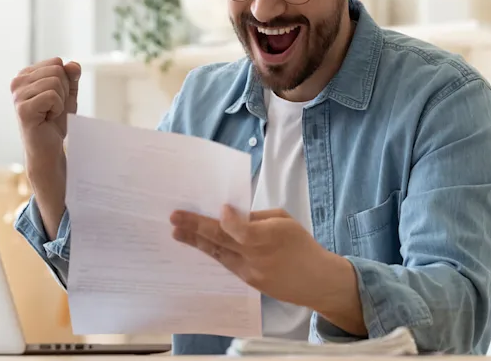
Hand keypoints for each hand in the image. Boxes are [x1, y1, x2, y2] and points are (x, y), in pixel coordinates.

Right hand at [10, 57, 80, 160]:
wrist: (50, 146)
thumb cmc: (55, 120)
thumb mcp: (67, 94)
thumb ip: (71, 76)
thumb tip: (73, 65)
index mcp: (25, 75)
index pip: (57, 62)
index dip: (64, 81)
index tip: (55, 98)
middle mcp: (17, 82)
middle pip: (57, 70)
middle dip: (63, 91)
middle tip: (53, 108)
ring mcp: (18, 95)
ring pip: (55, 82)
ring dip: (60, 101)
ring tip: (49, 113)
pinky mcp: (23, 109)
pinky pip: (52, 96)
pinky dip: (57, 108)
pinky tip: (48, 118)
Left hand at [170, 205, 342, 308]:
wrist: (315, 281)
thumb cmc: (301, 244)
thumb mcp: (286, 222)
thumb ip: (258, 218)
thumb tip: (232, 215)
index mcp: (272, 237)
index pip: (244, 231)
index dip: (230, 221)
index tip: (220, 209)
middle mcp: (258, 257)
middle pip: (223, 241)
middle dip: (196, 227)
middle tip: (175, 218)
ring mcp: (251, 272)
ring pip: (218, 254)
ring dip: (195, 241)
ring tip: (176, 231)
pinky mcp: (248, 282)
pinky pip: (226, 263)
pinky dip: (211, 251)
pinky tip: (198, 243)